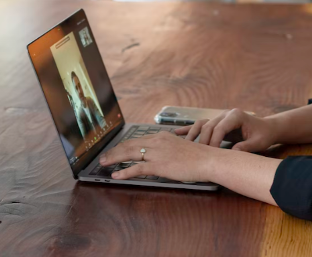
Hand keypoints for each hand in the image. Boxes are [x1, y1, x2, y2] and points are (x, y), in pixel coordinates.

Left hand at [98, 132, 219, 181]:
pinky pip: (137, 168)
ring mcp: (157, 153)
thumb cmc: (198, 157)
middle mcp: (157, 141)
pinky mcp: (159, 165)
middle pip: (129, 145)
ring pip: (129, 154)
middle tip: (103, 156)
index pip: (137, 140)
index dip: (124, 145)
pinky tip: (116, 175)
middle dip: (114, 151)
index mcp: (161, 136)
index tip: (115, 149)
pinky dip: (125, 171)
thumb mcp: (180, 148)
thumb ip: (167, 149)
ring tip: (104, 163)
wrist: (207, 160)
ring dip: (114, 158)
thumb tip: (159, 156)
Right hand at [174, 108, 278, 151]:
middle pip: (208, 126)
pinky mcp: (217, 122)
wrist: (266, 128)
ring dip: (192, 134)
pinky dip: (190, 129)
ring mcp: (220, 117)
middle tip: (198, 155)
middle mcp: (226, 114)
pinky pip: (201, 125)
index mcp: (236, 115)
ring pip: (202, 124)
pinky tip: (177, 133)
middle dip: (203, 141)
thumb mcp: (258, 142)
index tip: (211, 154)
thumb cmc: (263, 135)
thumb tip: (233, 153)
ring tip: (184, 145)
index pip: (219, 128)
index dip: (214, 141)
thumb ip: (246, 147)